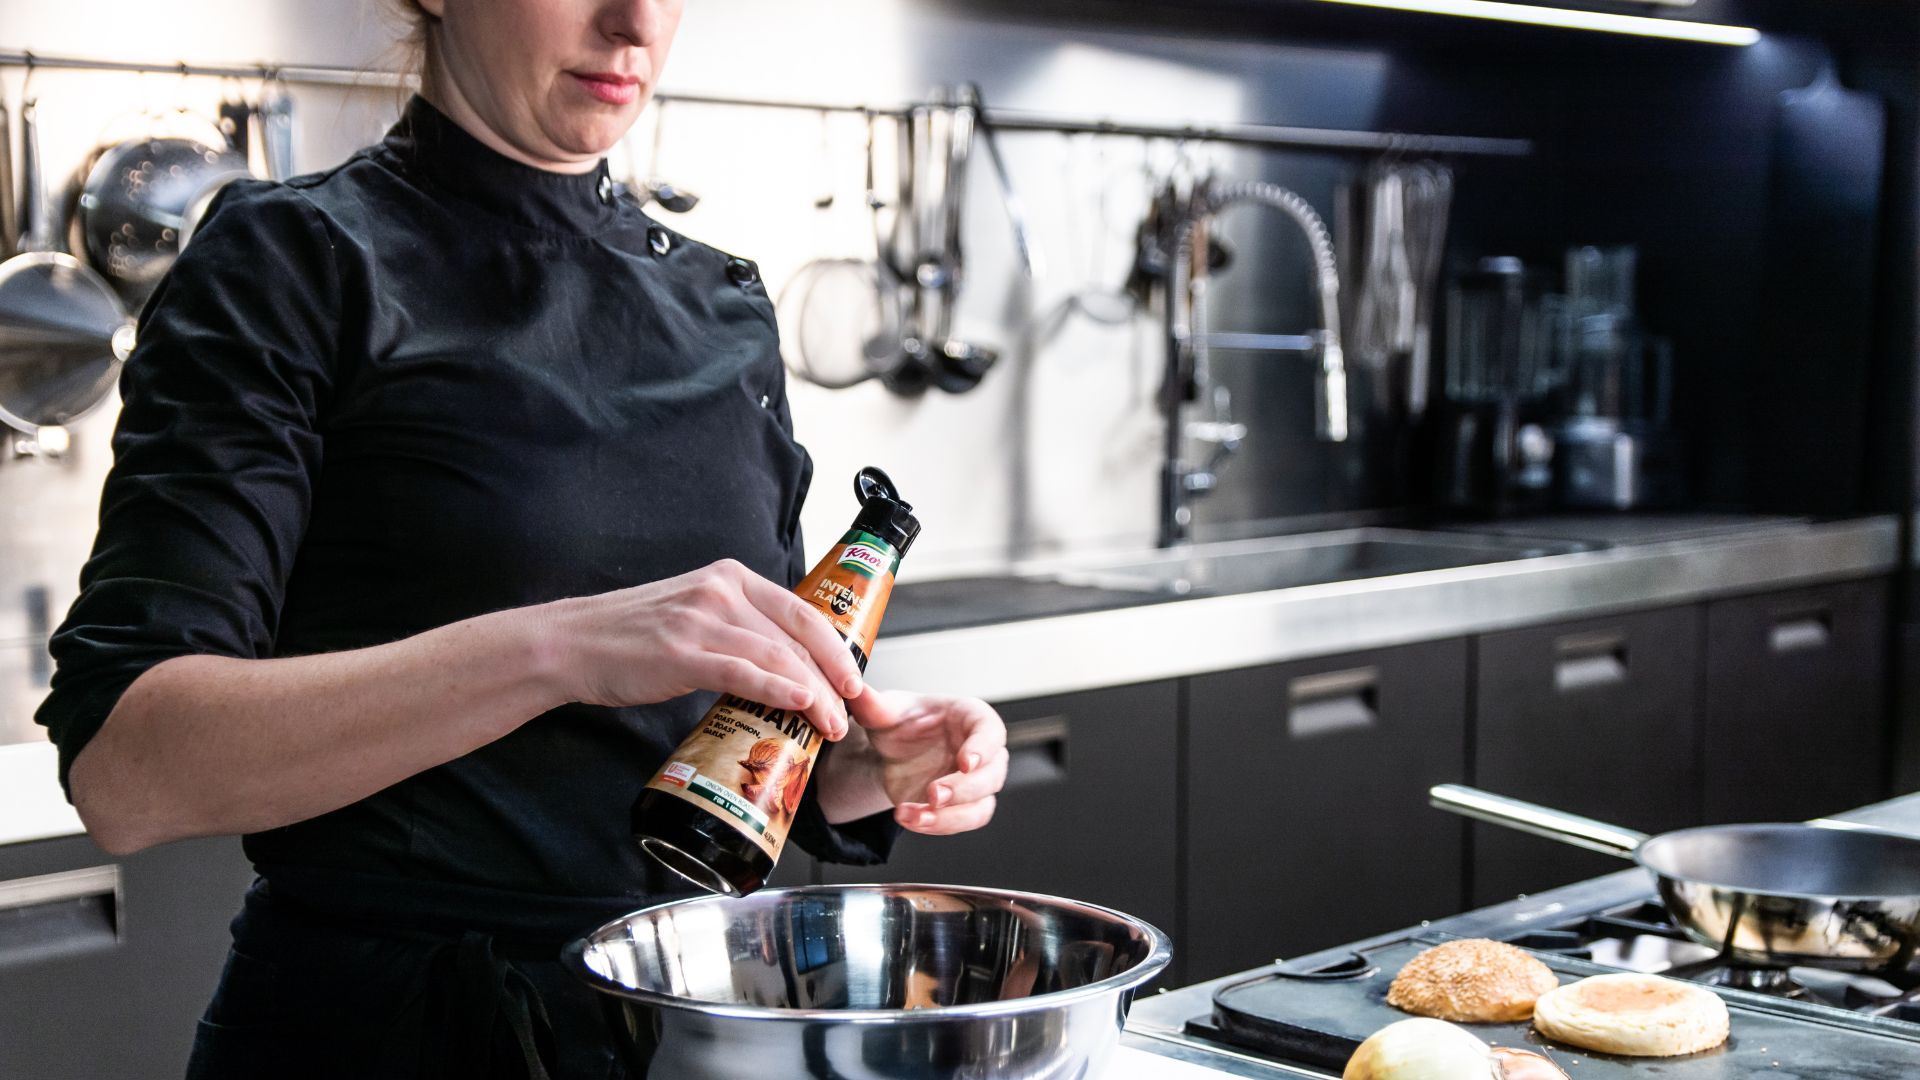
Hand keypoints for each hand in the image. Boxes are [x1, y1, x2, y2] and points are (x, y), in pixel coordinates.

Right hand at [542, 559, 860, 739]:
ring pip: (778, 656)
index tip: (854, 680)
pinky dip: (778, 688)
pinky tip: (799, 704)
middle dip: (833, 678)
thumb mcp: (694, 614)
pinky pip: (743, 670)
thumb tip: (782, 669)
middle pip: (798, 635)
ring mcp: (702, 619)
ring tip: (829, 725)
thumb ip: (737, 629)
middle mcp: (722, 591)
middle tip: (850, 711)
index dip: (836, 648)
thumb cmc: (632, 636)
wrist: (571, 642)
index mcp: (730, 578)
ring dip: (814, 695)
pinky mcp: (682, 652)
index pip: (802, 611)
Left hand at [822, 690, 1007, 833]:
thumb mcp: (885, 711)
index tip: (966, 762)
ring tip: (913, 816)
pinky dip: (938, 826)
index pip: (990, 730)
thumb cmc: (903, 723)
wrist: (894, 751)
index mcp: (970, 718)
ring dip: (950, 817)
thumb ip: (872, 704)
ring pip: (981, 806)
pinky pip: (963, 823)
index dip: (983, 747)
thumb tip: (854, 690)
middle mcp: (982, 752)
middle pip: (992, 774)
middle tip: (933, 794)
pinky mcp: (962, 808)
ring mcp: (975, 782)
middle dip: (964, 789)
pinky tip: (911, 819)